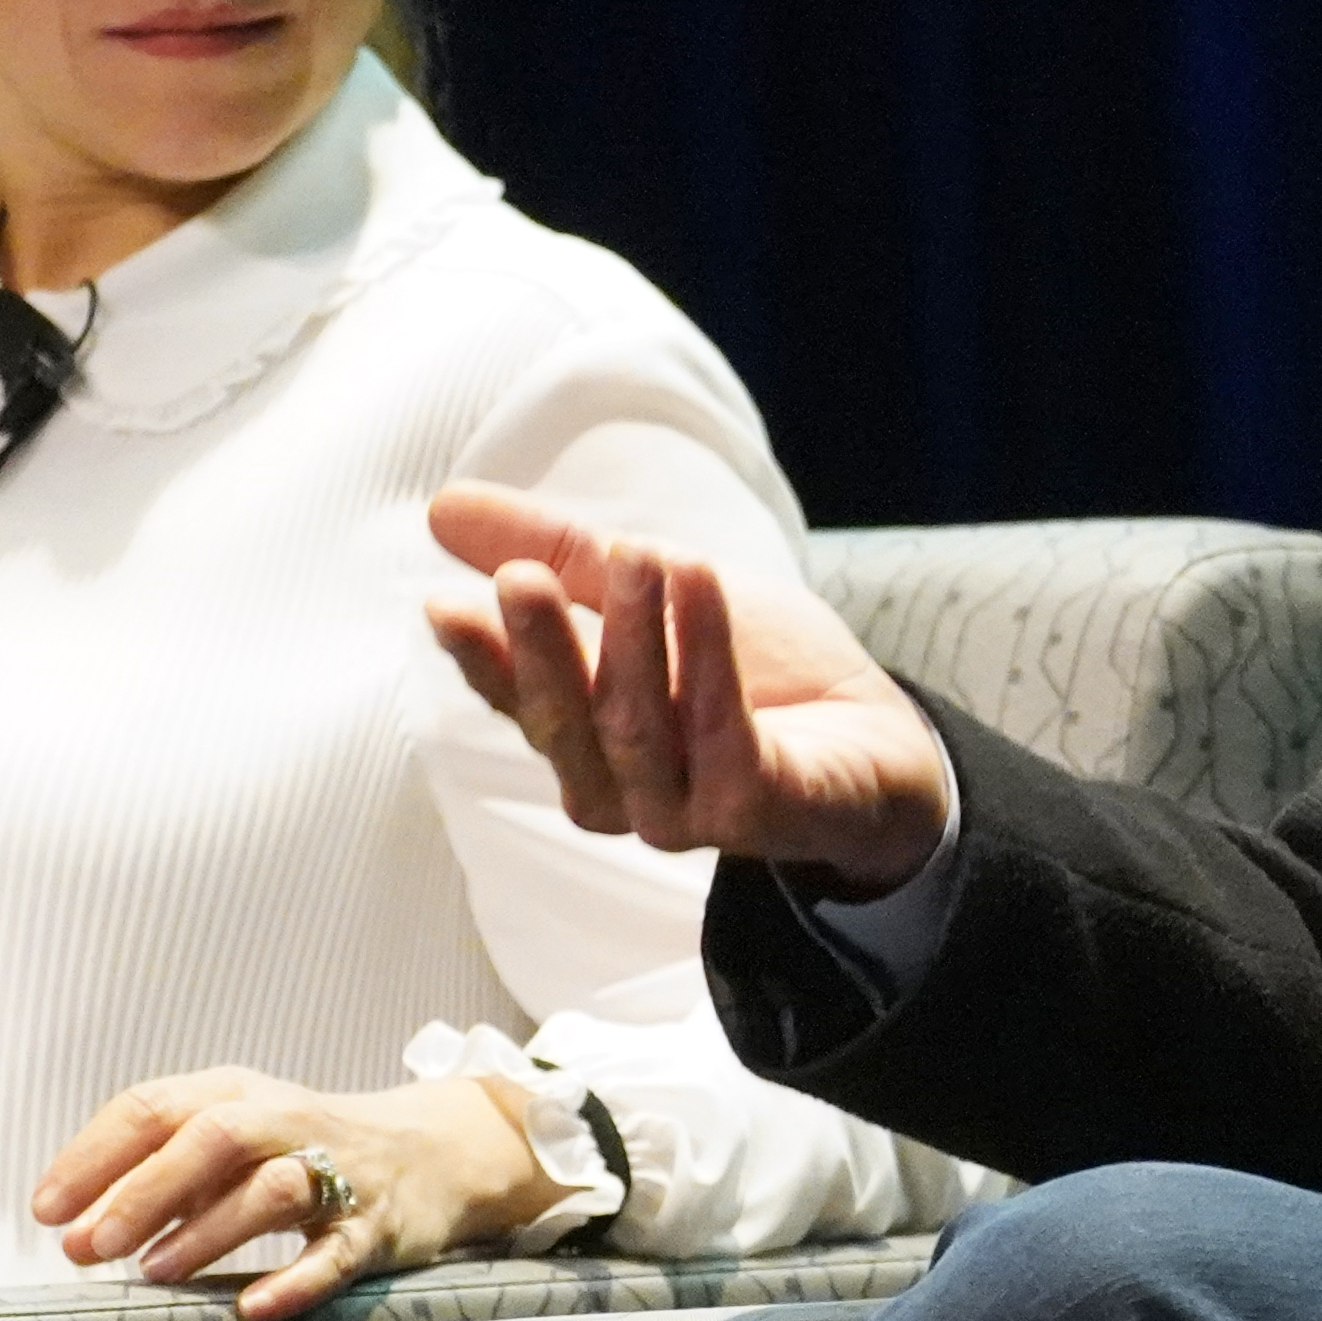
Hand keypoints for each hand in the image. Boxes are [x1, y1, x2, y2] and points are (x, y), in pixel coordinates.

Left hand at [30, 1070, 564, 1320]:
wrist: (434, 1153)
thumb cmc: (304, 1151)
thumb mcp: (233, 1140)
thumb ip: (160, 1173)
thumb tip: (70, 1225)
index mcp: (238, 1094)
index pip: (153, 1107)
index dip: (93, 1157)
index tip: (45, 1210)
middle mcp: (287, 1121)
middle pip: (212, 1137)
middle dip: (144, 1191)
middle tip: (86, 1246)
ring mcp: (339, 1172)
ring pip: (273, 1189)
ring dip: (208, 1230)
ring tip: (154, 1272)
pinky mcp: (377, 1225)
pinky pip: (336, 1252)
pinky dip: (295, 1281)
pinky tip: (252, 1308)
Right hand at [425, 486, 957, 892]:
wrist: (880, 739)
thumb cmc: (761, 671)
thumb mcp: (654, 592)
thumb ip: (558, 554)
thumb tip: (442, 509)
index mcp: (584, 740)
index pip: (518, 701)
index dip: (481, 658)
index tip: (441, 603)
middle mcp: (620, 789)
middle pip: (566, 722)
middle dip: (542, 650)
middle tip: (519, 578)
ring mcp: (684, 811)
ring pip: (637, 728)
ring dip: (634, 636)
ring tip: (640, 552)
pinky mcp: (753, 810)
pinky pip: (723, 732)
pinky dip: (707, 654)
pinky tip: (700, 583)